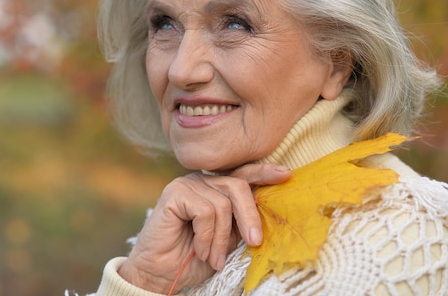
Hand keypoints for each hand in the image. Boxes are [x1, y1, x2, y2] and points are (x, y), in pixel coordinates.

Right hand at [118, 163, 290, 293]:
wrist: (160, 274)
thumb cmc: (193, 258)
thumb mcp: (226, 239)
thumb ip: (240, 222)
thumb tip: (265, 215)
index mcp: (215, 189)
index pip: (243, 175)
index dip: (263, 173)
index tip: (286, 174)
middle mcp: (202, 181)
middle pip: (238, 186)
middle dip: (250, 216)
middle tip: (255, 242)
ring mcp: (187, 184)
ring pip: (223, 204)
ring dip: (221, 238)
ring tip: (212, 257)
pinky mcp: (175, 193)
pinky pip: (205, 211)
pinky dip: (206, 236)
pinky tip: (198, 249)